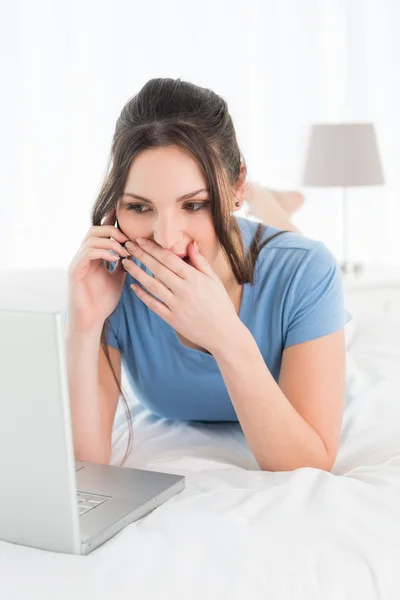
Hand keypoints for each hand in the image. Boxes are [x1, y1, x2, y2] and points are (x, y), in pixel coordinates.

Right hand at [66, 208, 129, 331]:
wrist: (91, 320)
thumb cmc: (103, 301)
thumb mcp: (118, 277)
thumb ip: (123, 263)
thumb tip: (135, 250)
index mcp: (93, 255)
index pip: (101, 232)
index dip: (112, 222)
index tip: (128, 219)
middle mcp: (83, 255)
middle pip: (95, 229)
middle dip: (114, 231)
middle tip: (128, 240)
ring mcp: (78, 262)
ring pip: (91, 238)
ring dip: (111, 242)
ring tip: (124, 253)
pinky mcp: (74, 270)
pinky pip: (87, 252)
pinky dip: (103, 252)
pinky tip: (115, 260)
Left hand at [121, 238, 240, 353]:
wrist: (223, 333)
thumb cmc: (220, 305)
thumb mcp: (215, 281)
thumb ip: (201, 262)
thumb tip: (190, 244)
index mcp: (195, 279)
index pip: (169, 259)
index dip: (153, 248)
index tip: (141, 239)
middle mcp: (184, 290)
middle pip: (158, 269)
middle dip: (141, 255)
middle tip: (128, 246)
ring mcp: (176, 305)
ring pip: (152, 285)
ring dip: (137, 272)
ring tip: (126, 263)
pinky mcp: (171, 319)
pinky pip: (153, 305)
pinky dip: (142, 295)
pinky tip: (133, 286)